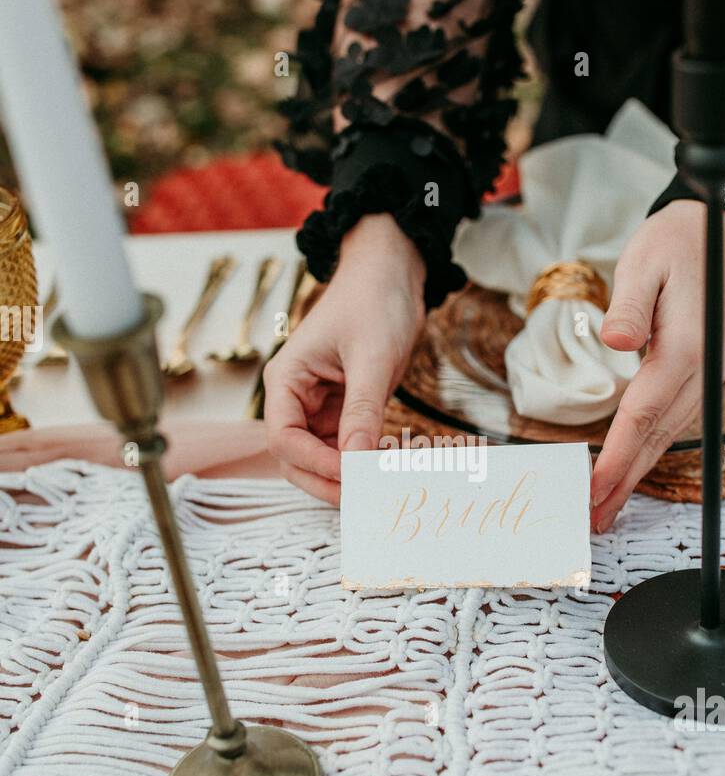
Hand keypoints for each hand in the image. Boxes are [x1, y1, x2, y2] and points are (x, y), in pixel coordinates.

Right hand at [264, 214, 424, 504]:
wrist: (390, 277)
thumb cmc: (373, 303)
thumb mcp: (371, 357)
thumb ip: (362, 411)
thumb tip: (356, 462)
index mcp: (285, 380)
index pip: (284, 438)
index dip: (315, 462)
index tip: (353, 475)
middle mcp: (294, 399)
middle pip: (295, 460)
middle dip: (325, 480)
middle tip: (364, 498)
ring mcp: (318, 409)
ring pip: (320, 461)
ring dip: (345, 477)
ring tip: (380, 487)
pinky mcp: (343, 413)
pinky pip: (345, 449)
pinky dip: (362, 463)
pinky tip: (387, 469)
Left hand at [590, 200, 724, 531]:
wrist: (724, 232)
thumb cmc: (677, 242)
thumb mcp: (644, 262)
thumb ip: (629, 306)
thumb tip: (614, 342)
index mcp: (689, 348)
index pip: (643, 413)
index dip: (618, 454)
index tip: (595, 487)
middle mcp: (706, 370)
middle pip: (657, 436)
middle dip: (624, 480)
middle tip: (593, 518)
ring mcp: (711, 375)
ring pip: (668, 434)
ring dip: (636, 471)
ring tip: (606, 506)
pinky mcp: (706, 373)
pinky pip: (674, 420)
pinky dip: (649, 447)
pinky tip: (631, 466)